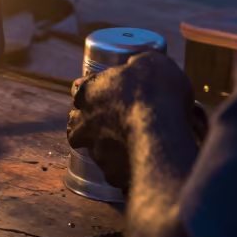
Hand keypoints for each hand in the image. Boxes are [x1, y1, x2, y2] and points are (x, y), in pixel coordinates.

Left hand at [68, 52, 199, 191]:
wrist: (161, 133)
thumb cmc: (154, 91)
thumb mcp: (151, 62)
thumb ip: (139, 64)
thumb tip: (139, 65)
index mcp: (89, 91)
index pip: (79, 90)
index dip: (91, 93)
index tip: (104, 94)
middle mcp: (85, 121)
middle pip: (75, 125)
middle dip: (87, 126)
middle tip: (108, 125)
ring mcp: (96, 150)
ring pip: (94, 152)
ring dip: (108, 150)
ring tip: (128, 148)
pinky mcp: (111, 174)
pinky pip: (116, 173)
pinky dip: (126, 171)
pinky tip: (141, 167)